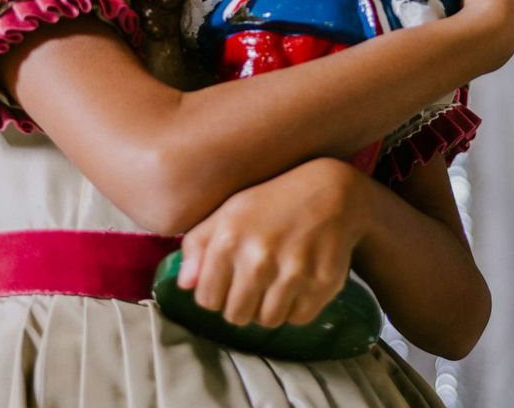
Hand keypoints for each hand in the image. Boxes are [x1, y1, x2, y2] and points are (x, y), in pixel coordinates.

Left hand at [177, 158, 368, 327]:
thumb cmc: (271, 201)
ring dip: (268, 307)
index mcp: (229, 240)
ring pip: (267, 321)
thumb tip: (183, 285)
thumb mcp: (229, 211)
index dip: (215, 292)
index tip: (226, 280)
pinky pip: (297, 318)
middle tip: (253, 280)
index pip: (207, 299)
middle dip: (241, 302)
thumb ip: (198, 245)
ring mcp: (291, 274)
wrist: (330, 191)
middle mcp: (258, 259)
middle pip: (236, 316)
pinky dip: (295, 306)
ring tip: (275, 279)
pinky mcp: (320, 285)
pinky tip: (297, 280)